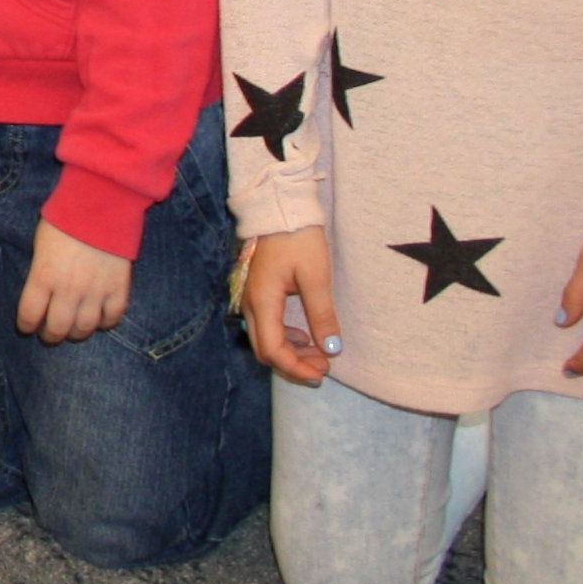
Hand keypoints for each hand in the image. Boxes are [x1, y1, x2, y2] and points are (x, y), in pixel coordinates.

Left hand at [18, 219, 133, 344]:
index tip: (27, 327)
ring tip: (73, 330)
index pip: (30, 315)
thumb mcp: (40, 244)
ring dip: (77, 333)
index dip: (26, 325)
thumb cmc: (64, 220)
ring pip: (84, 328)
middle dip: (51, 336)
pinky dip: (105, 324)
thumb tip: (41, 290)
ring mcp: (95, 292)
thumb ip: (40, 271)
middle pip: (57, 328)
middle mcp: (68, 290)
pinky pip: (112, 318)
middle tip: (50, 335)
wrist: (100, 206)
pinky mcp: (118, 290)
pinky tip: (99, 320)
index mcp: (43, 277)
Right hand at [240, 227, 337, 383]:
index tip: (322, 373)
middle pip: (264, 349)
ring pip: (264, 339)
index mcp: (263, 301)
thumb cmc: (299, 240)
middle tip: (324, 366)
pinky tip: (305, 334)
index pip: (272, 349)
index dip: (295, 368)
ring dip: (290, 352)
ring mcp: (251, 298)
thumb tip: (332, 350)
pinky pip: (266, 326)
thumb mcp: (316, 277)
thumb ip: (322, 315)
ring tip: (320, 352)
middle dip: (293, 363)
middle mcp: (250, 304)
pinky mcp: (257, 293)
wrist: (280, 209)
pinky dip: (285, 338)